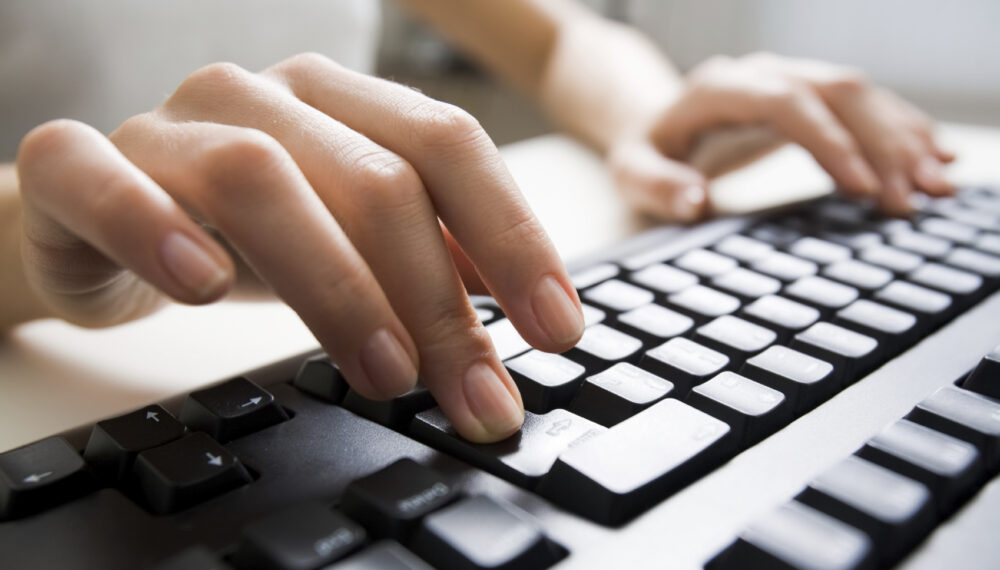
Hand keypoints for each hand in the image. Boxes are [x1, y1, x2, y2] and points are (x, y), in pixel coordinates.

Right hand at [15, 53, 584, 441]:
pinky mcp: (78, 167)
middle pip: (372, 176)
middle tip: (472, 390)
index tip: (558, 329)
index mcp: (340, 103)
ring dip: (335, 285)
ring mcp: (169, 126)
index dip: (513, 236)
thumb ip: (431, 255)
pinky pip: (109, 181)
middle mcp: (262, 97)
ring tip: (383, 373)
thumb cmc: (241, 231)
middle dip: (436, 298)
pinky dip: (157, 229)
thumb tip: (520, 297)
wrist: (99, 221)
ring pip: (260, 176)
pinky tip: (203, 286)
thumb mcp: (351, 243)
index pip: (448, 146)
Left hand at [607, 52, 954, 220]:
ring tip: (936, 188)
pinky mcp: (809, 96)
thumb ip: (658, 186)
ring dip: (902, 138)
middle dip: (881, 144)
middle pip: (835, 93)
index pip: (785, 102)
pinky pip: (864, 104)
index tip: (861, 188)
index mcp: (718, 89)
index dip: (829, 140)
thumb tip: (694, 200)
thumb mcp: (633, 172)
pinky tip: (933, 156)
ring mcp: (789, 80)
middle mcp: (761, 74)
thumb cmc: (646, 151)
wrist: (655, 122)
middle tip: (912, 200)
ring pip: (860, 95)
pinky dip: (901, 130)